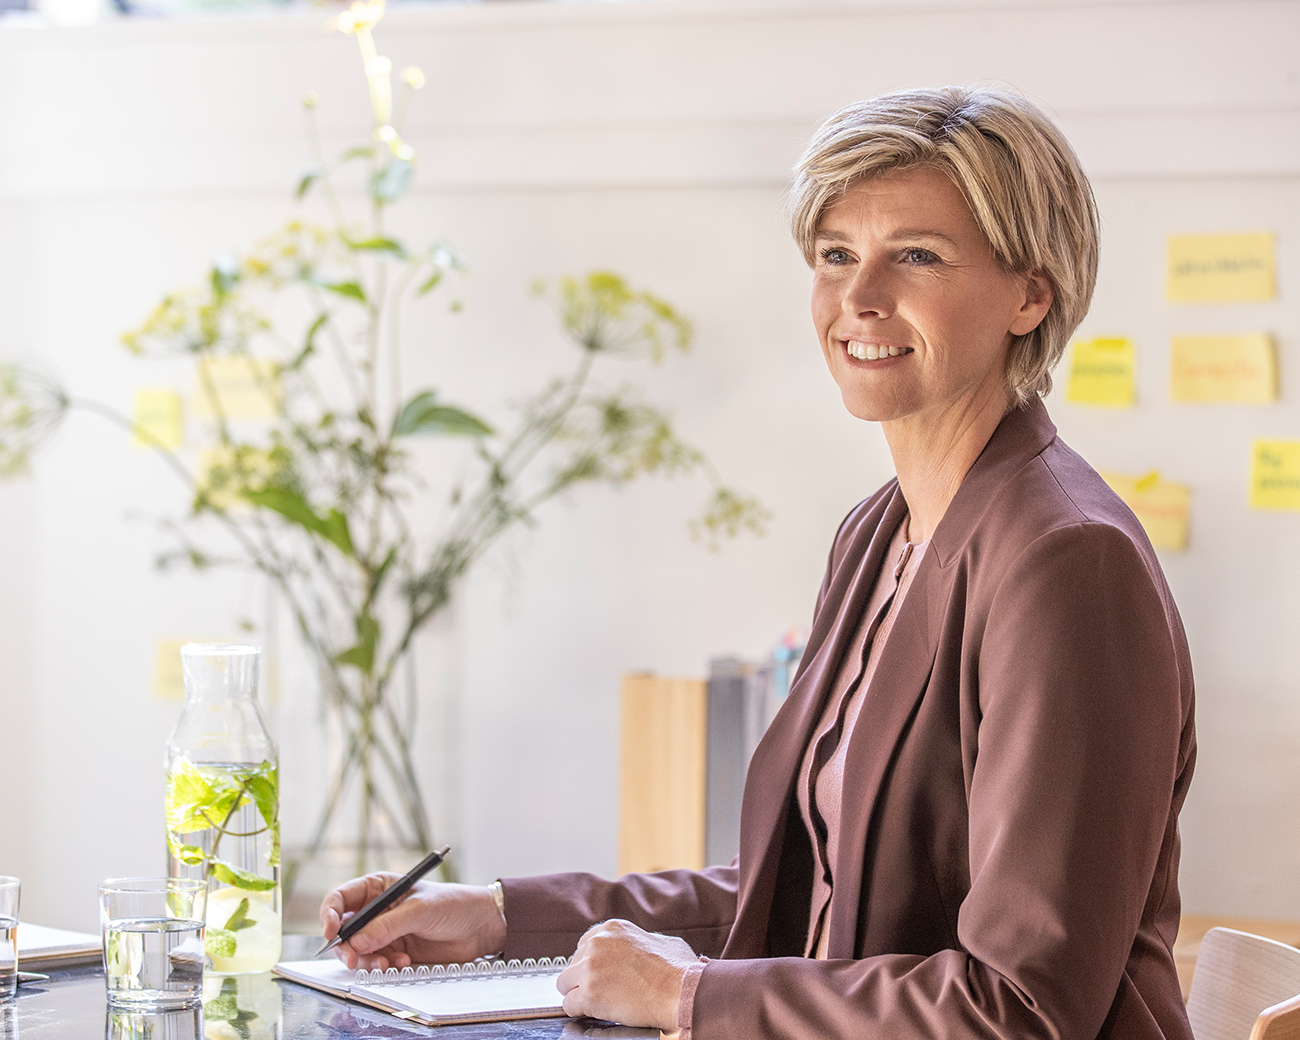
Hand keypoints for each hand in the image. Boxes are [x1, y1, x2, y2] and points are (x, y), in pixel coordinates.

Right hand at [319, 875, 506, 970]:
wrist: (480, 927)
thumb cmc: (453, 905)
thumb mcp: (420, 910)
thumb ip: (388, 925)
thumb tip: (358, 940)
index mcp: (379, 887)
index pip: (340, 898)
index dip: (329, 914)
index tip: (331, 932)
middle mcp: (377, 910)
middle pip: (343, 929)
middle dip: (346, 946)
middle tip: (355, 959)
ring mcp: (384, 931)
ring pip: (357, 950)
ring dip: (366, 960)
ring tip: (387, 962)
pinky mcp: (394, 950)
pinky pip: (375, 962)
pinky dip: (383, 966)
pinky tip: (402, 962)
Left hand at [555, 919, 696, 1029]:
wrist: (680, 992)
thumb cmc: (679, 970)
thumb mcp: (662, 941)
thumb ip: (644, 941)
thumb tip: (647, 948)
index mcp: (613, 929)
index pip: (584, 944)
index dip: (591, 962)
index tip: (598, 973)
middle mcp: (597, 944)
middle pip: (573, 963)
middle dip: (583, 978)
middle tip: (601, 992)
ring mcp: (590, 968)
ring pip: (564, 983)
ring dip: (577, 994)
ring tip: (596, 1003)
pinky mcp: (589, 993)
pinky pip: (569, 1005)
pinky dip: (579, 1012)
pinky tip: (594, 1012)